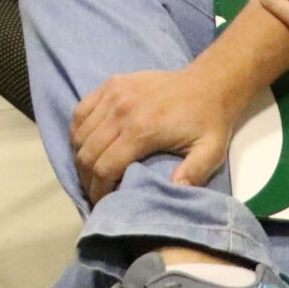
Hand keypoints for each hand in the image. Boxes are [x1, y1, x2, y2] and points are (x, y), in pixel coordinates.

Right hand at [70, 64, 245, 203]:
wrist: (208, 84)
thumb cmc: (208, 122)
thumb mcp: (210, 151)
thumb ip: (193, 174)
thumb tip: (173, 192)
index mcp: (142, 130)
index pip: (104, 167)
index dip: (99, 190)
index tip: (102, 203)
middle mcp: (121, 110)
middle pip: (87, 152)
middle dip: (86, 178)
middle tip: (95, 191)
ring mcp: (113, 94)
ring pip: (80, 133)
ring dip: (81, 156)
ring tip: (91, 171)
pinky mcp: (110, 84)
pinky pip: (81, 111)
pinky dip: (78, 131)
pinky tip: (86, 144)